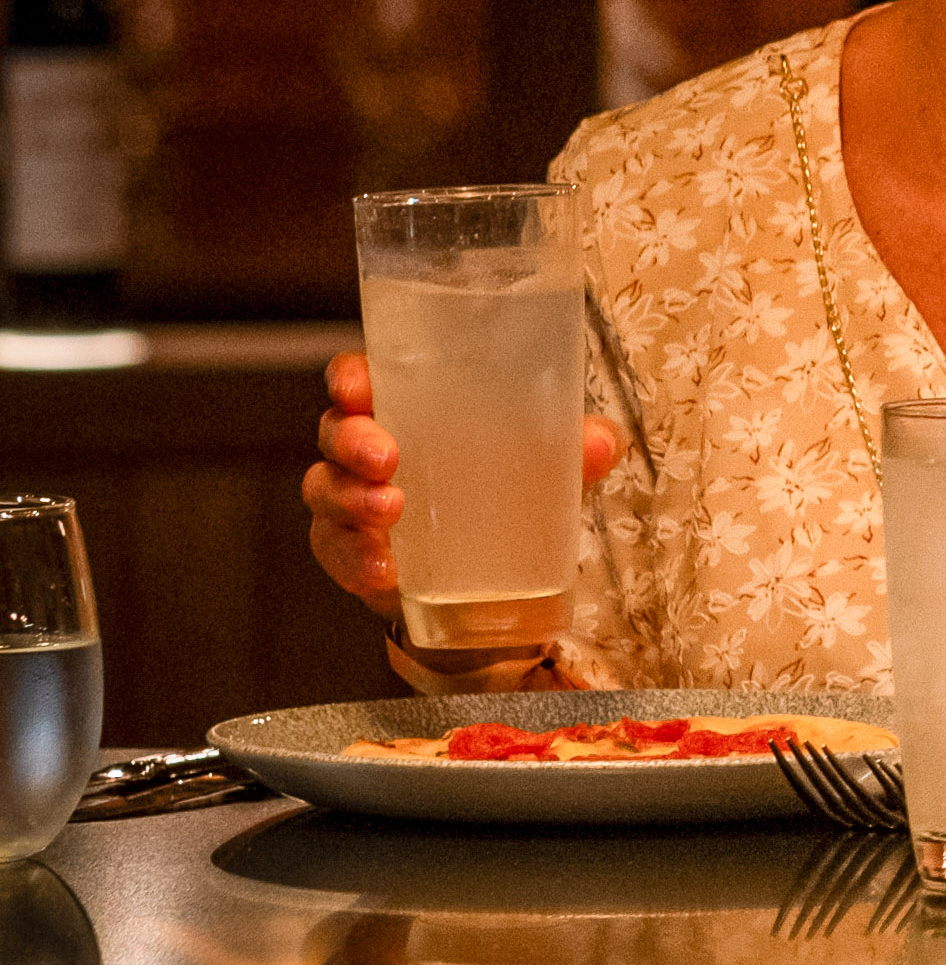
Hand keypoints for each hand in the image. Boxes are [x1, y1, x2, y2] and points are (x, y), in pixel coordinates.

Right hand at [302, 354, 627, 668]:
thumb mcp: (546, 471)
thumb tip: (601, 439)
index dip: (350, 376)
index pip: (361, 379)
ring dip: (352, 499)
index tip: (357, 386)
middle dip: (352, 439)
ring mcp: (350, 503)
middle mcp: (367, 449)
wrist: (493, 588)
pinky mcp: (348, 553)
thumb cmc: (507, 496)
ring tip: (390, 512)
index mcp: (408, 410)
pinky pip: (336, 552)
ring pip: (325, 489)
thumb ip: (573, 451)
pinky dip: (357, 559)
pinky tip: (386, 569)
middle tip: (387, 457)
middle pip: (335, 429)